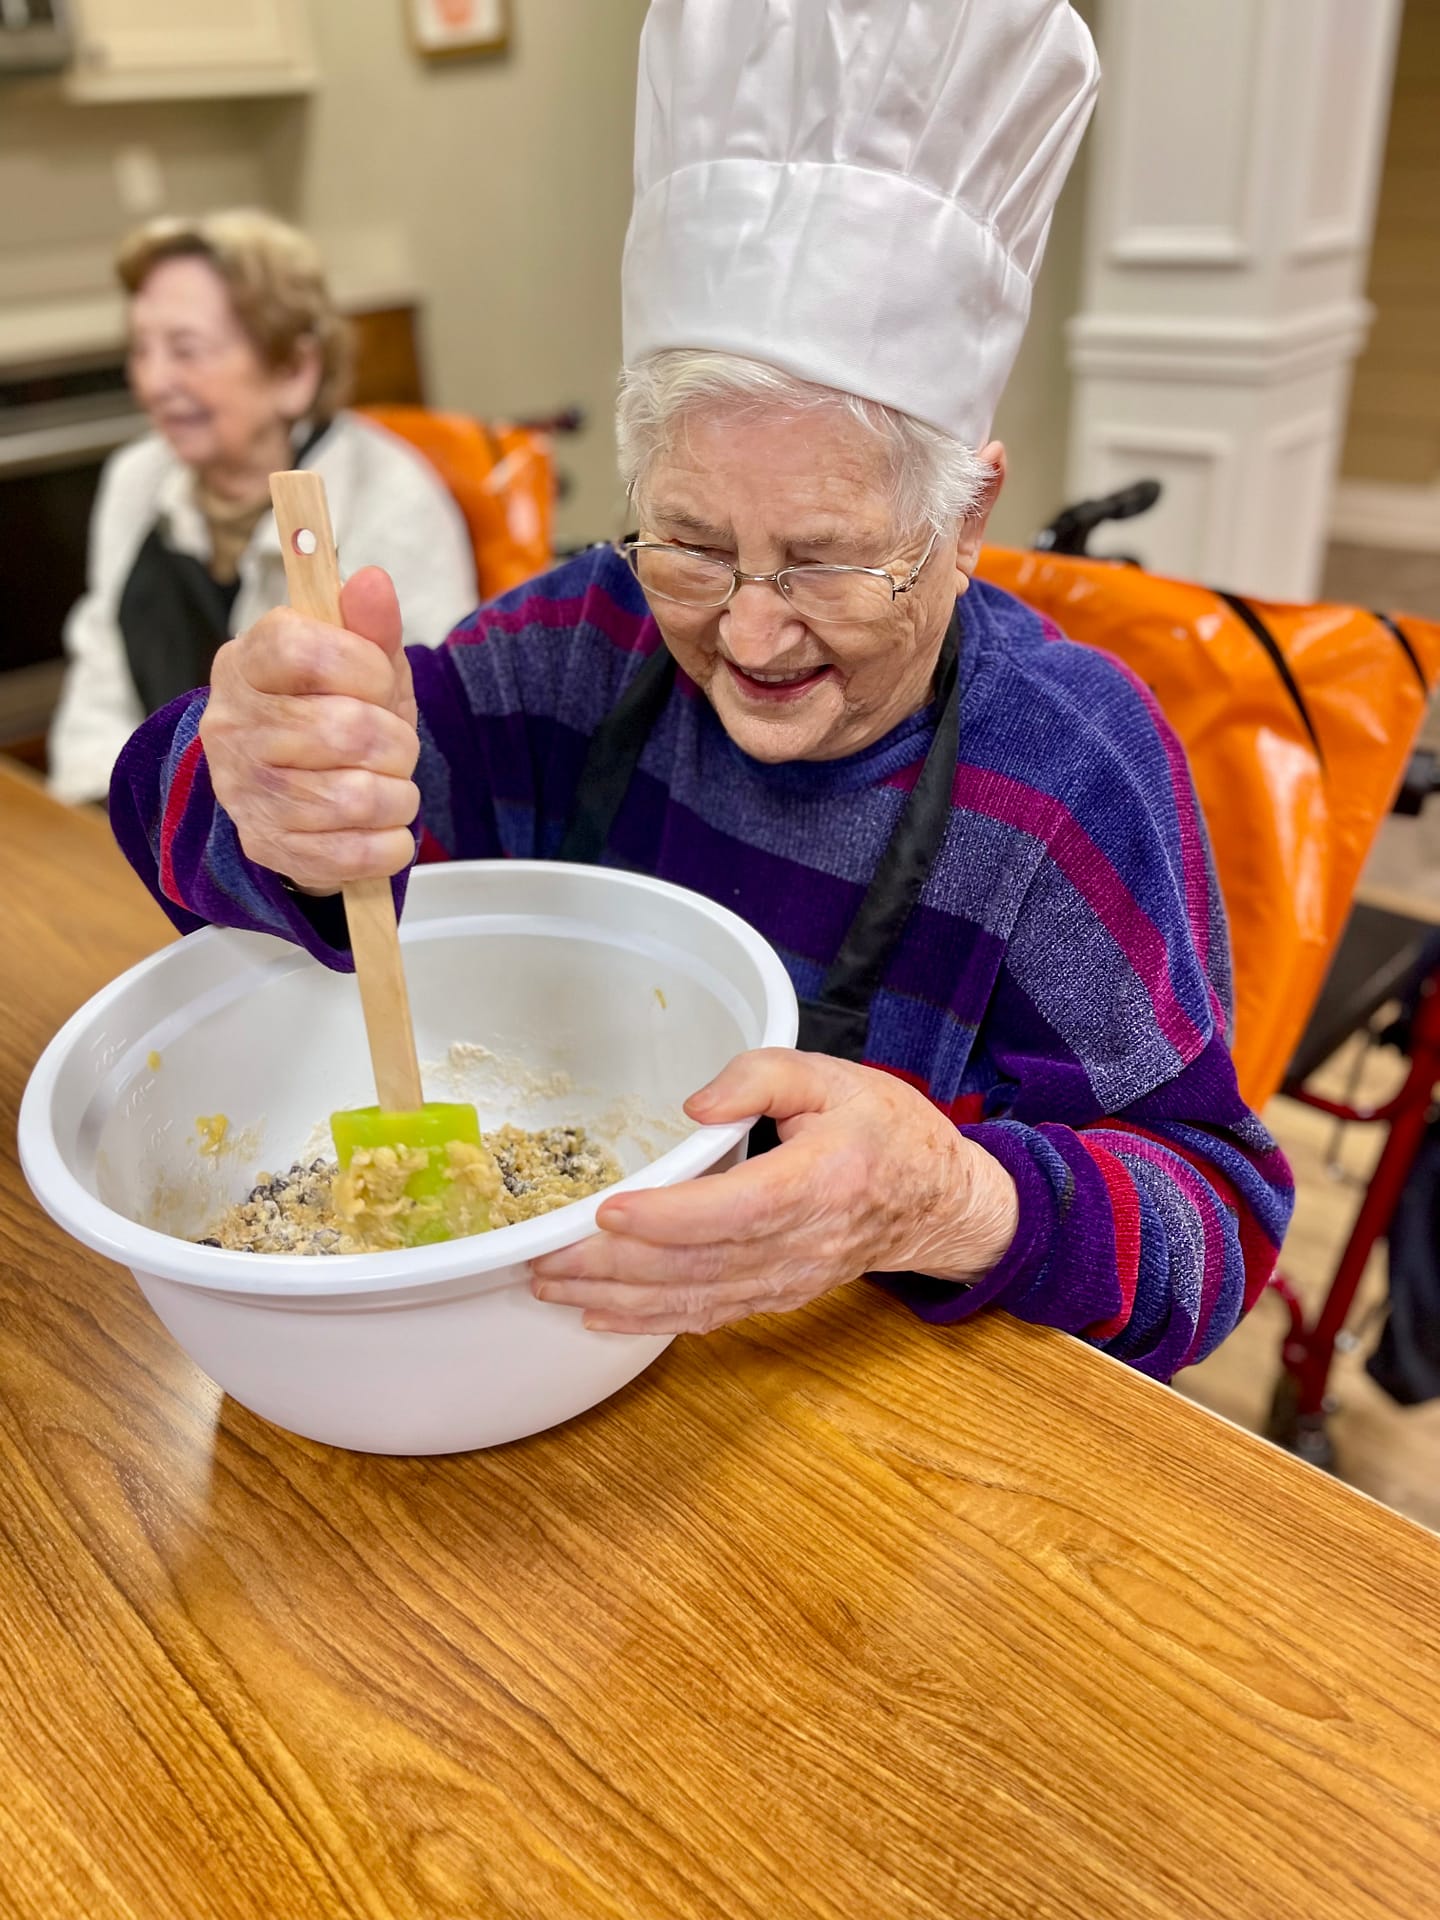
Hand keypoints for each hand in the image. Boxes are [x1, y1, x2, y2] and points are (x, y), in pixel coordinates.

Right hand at [198, 567, 420, 891]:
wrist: (304, 795)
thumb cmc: (336, 712)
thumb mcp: (361, 663)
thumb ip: (370, 624)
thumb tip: (373, 581)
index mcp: (247, 663)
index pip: (306, 650)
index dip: (365, 667)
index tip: (379, 681)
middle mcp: (231, 726)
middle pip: (345, 730)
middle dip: (396, 742)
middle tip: (393, 746)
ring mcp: (243, 791)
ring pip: (353, 797)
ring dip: (397, 794)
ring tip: (389, 786)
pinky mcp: (266, 846)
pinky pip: (354, 853)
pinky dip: (389, 843)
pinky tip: (383, 827)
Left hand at [529, 1050, 1018, 1334]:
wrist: (941, 1202)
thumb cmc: (887, 1131)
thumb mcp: (833, 1076)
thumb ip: (762, 1076)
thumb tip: (695, 1109)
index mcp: (821, 1181)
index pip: (736, 1209)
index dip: (669, 1218)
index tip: (609, 1211)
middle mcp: (804, 1244)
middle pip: (699, 1264)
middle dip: (613, 1265)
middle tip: (543, 1255)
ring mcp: (791, 1279)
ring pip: (695, 1298)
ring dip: (617, 1298)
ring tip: (550, 1284)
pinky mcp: (780, 1297)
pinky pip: (709, 1315)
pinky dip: (650, 1321)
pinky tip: (599, 1316)